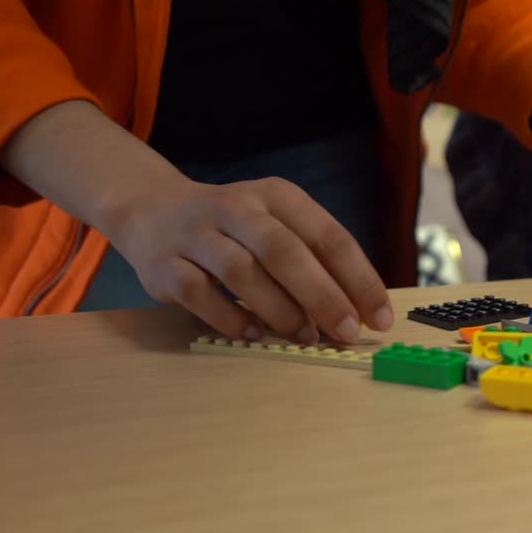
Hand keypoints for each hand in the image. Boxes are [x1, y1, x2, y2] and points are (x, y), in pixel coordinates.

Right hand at [0, 100, 392, 342]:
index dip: (358, 279)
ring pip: (242, 272)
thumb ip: (314, 263)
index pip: (328, 235)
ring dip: (279, 310)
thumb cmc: (235, 230)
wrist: (152, 211)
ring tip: (303, 337)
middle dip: (322, 296)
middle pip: (285, 251)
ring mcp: (196, 234)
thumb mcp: (278, 227)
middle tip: (345, 332)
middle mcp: (237, 207)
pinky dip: (232, 319)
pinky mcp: (164, 264)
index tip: (379, 317)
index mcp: (277, 196)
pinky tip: (254, 335)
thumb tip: (357, 314)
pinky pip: (201, 295)